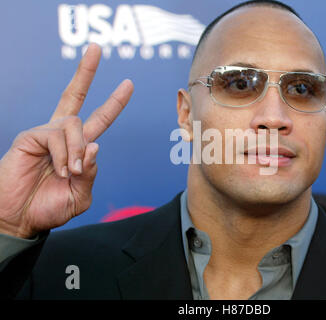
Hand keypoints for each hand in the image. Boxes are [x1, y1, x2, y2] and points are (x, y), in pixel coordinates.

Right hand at [0, 43, 133, 238]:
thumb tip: (95, 145)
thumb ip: (91, 172)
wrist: (20, 218)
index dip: (114, 103)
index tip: (128, 84)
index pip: (99, 119)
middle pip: (74, 96)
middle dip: (85, 72)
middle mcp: (63, 135)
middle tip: (96, 47)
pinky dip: (64, 154)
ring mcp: (46, 133)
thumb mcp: (81, 194)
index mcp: (79, 147)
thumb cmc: (49, 207)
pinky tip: (60, 170)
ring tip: (70, 173)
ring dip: (77, 150)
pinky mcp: (30, 136)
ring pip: (73, 123)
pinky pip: (56, 135)